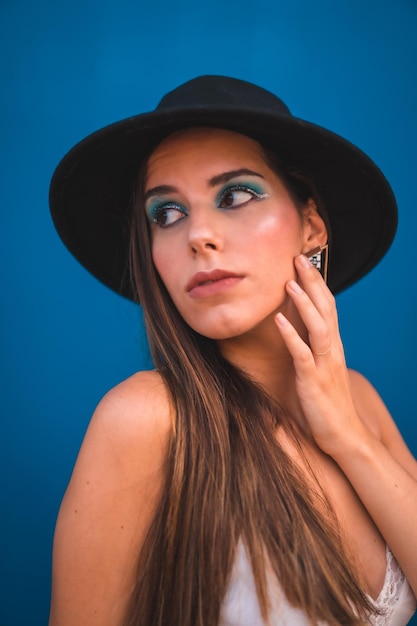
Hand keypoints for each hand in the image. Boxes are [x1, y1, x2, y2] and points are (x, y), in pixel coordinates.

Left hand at [275, 254, 367, 457]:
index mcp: (333, 346)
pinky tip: (278, 320)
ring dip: (304, 303)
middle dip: (313, 282)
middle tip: (298, 258)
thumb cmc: (328, 403)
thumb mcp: (321, 370)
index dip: (317, 284)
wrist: (344, 435)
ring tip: (288, 282)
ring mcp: (324, 365)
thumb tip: (296, 333)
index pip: (328, 307)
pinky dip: (291, 335)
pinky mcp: (313, 381)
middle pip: (326, 309)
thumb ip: (312, 350)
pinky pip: (302, 354)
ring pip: (318, 326)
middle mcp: (332, 350)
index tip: (304, 262)